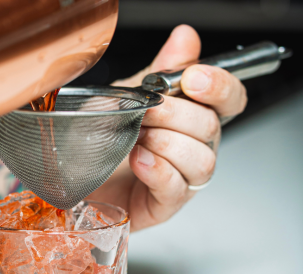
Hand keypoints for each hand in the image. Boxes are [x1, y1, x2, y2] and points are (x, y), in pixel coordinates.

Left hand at [88, 25, 247, 231]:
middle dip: (176, 115)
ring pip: (202, 161)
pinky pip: (176, 188)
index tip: (192, 78)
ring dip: (167, 144)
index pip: (228, 101)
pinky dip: (158, 170)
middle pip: (211, 128)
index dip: (220, 87)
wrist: (73, 177)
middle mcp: (193, 148)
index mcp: (190, 119)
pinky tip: (138, 160)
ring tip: (137, 139)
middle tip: (145, 112)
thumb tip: (185, 38)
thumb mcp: (126, 98)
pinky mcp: (165, 205)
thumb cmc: (100, 140)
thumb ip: (159, 72)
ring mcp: (182, 179)